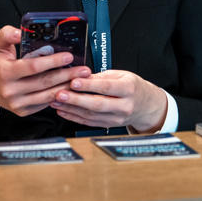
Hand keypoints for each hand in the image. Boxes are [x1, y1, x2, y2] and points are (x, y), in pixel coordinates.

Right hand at [0, 26, 91, 117]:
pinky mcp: (22, 111)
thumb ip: (6, 34)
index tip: (68, 56)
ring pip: (47, 95)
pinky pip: (44, 104)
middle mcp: (11, 91)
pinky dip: (58, 96)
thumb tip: (19, 30)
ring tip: (80, 79)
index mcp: (5, 73)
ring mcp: (17, 104)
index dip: (52, 62)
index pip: (33, 67)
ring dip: (66, 87)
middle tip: (83, 69)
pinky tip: (68, 89)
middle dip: (66, 75)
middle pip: (45, 82)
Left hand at [49, 70, 167, 132]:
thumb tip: (82, 75)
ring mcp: (117, 118)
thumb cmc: (132, 87)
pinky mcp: (109, 125)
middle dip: (76, 99)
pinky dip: (74, 117)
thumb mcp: (121, 75)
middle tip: (60, 94)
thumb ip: (101, 77)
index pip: (106, 87)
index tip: (73, 82)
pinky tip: (63, 111)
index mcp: (129, 89)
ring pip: (91, 115)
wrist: (146, 106)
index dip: (89, 85)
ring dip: (71, 108)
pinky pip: (89, 122)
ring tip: (56, 101)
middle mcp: (124, 106)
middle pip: (97, 104)